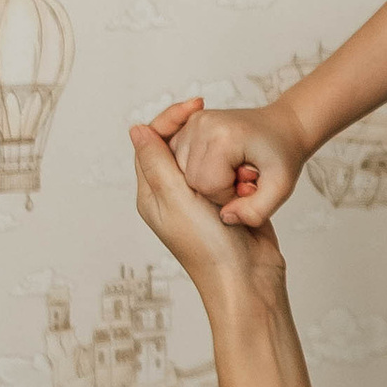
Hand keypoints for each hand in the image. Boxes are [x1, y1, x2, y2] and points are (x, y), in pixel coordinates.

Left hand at [130, 101, 289, 309]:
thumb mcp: (177, 200)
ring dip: (223, 155)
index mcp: (153, 195)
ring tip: (235, 160)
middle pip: (180, 148)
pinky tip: (247, 174)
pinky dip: (237, 170)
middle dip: (200, 136)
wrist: (249, 281)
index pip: (153, 143)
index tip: (196, 105)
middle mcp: (172, 197)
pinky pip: (228, 175)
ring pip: (207, 160)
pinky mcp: (225, 205)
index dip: (170, 120)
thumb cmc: (210, 248)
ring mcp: (200, 201)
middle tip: (219, 125)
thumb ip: (157, 163)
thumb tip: (137, 129)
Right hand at [164, 94, 303, 230]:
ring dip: (208, 179)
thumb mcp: (281, 187)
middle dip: (218, 188)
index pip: (207, 187)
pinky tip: (220, 165)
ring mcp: (193, 122)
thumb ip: (256, 211)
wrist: (284, 125)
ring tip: (233, 170)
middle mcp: (202, 124)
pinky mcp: (189, 124)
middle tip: (243, 178)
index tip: (249, 185)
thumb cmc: (283, 153)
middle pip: (192, 180)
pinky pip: (181, 161)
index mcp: (223, 137)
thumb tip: (225, 217)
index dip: (229, 196)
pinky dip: (199, 169)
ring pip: (183, 172)